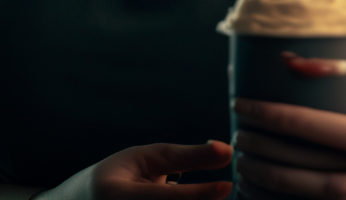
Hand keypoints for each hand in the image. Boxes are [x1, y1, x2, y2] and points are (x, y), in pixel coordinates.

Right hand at [33, 141, 231, 199]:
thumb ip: (190, 158)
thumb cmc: (120, 176)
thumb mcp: (149, 158)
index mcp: (116, 196)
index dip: (198, 194)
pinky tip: (185, 199)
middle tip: (219, 192)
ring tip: (202, 195)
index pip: (164, 199)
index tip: (227, 185)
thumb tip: (228, 151)